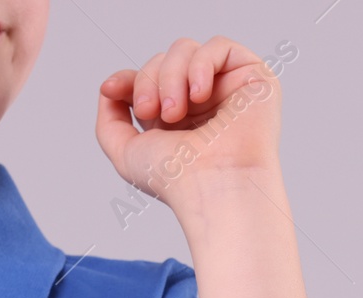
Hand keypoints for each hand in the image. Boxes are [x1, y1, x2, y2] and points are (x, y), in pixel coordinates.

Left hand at [95, 36, 281, 208]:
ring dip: (171, 76)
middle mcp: (202, 103)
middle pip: (163, 61)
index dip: (129, 79)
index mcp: (177, 120)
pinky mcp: (253, 77)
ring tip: (176, 112)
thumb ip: (109, 122)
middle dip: (149, 81)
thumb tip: (110, 89)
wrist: (213, 186)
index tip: (112, 89)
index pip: (149, 79)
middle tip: (155, 113)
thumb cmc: (176, 179)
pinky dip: (200, 65)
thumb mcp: (125, 152)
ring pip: (186, 50)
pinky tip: (200, 95)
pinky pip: (219, 46)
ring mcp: (227, 89)